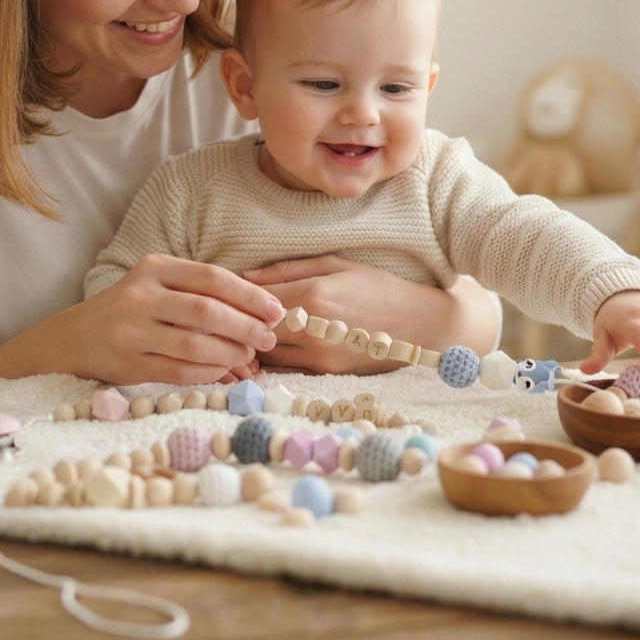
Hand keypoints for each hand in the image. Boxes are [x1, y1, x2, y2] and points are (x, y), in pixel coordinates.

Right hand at [0, 254, 285, 393]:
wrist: (70, 339)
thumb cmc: (128, 310)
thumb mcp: (156, 286)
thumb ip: (199, 292)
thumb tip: (259, 314)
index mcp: (153, 267)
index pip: (212, 277)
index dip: (250, 294)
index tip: (276, 310)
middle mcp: (140, 295)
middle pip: (207, 310)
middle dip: (246, 326)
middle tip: (269, 339)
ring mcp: (130, 331)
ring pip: (195, 343)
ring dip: (231, 353)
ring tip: (250, 357)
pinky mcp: (127, 363)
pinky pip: (179, 370)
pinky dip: (209, 373)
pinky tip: (225, 372)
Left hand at [241, 256, 499, 374]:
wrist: (420, 326)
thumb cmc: (378, 286)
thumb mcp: (335, 264)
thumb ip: (287, 271)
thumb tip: (244, 276)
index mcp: (314, 297)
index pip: (254, 300)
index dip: (232, 297)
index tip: (219, 290)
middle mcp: (313, 331)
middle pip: (253, 331)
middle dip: (236, 322)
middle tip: (221, 312)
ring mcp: (318, 358)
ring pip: (263, 354)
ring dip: (248, 343)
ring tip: (237, 328)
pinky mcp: (324, 375)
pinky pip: (281, 368)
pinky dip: (267, 358)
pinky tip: (262, 345)